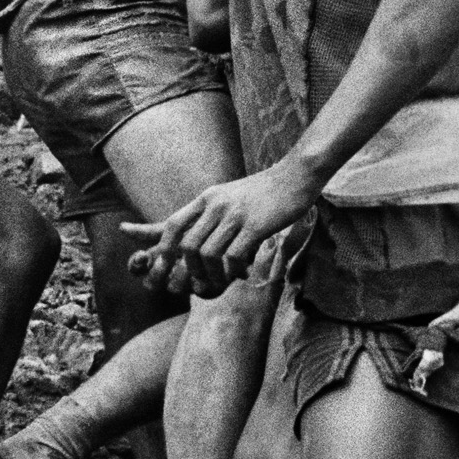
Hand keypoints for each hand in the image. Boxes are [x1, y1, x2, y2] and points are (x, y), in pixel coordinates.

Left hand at [126, 158, 317, 294]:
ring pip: (208, 254)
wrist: (296, 176)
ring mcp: (235, 215)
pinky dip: (234, 271)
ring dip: (212, 275)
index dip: (163, 247)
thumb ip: (210, 213)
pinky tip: (243, 274)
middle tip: (200, 283)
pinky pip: (234, 256)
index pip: (173, 224)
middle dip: (190, 270)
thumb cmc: (263, 192)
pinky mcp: (256, 225)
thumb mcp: (227, 196)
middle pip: (187, 245)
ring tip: (221, 281)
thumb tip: (194, 240)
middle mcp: (216, 206)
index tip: (162, 264)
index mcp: (206, 199)